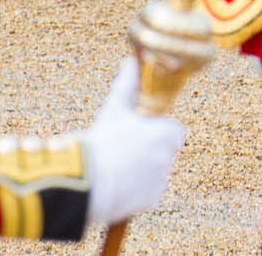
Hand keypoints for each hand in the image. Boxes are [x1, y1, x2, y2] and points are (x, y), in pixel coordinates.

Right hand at [84, 58, 184, 227]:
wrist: (87, 181)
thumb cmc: (101, 141)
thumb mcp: (115, 110)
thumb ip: (127, 85)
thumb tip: (130, 61)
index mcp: (167, 133)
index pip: (174, 131)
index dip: (158, 132)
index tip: (141, 135)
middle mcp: (169, 156)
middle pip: (162, 153)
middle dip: (147, 153)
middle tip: (122, 154)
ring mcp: (162, 179)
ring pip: (154, 174)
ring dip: (140, 173)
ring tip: (114, 171)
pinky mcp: (151, 199)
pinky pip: (146, 194)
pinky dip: (135, 193)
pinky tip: (116, 187)